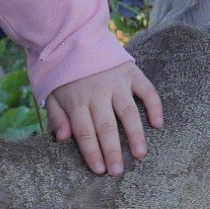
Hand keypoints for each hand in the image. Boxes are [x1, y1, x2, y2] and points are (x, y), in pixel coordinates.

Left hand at [47, 62, 161, 175]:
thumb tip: (61, 138)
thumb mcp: (51, 93)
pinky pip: (146, 90)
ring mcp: (116, 82)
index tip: (99, 170)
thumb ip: (57, 116)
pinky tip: (158, 124)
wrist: (74, 36)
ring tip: (140, 154)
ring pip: (128, 111)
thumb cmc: (64, 72)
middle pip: (106, 126)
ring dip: (135, 134)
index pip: (85, 131)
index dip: (92, 152)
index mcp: (76, 100)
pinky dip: (154, 106)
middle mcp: (97, 92)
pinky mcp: (131, 72)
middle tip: (118, 171)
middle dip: (112, 150)